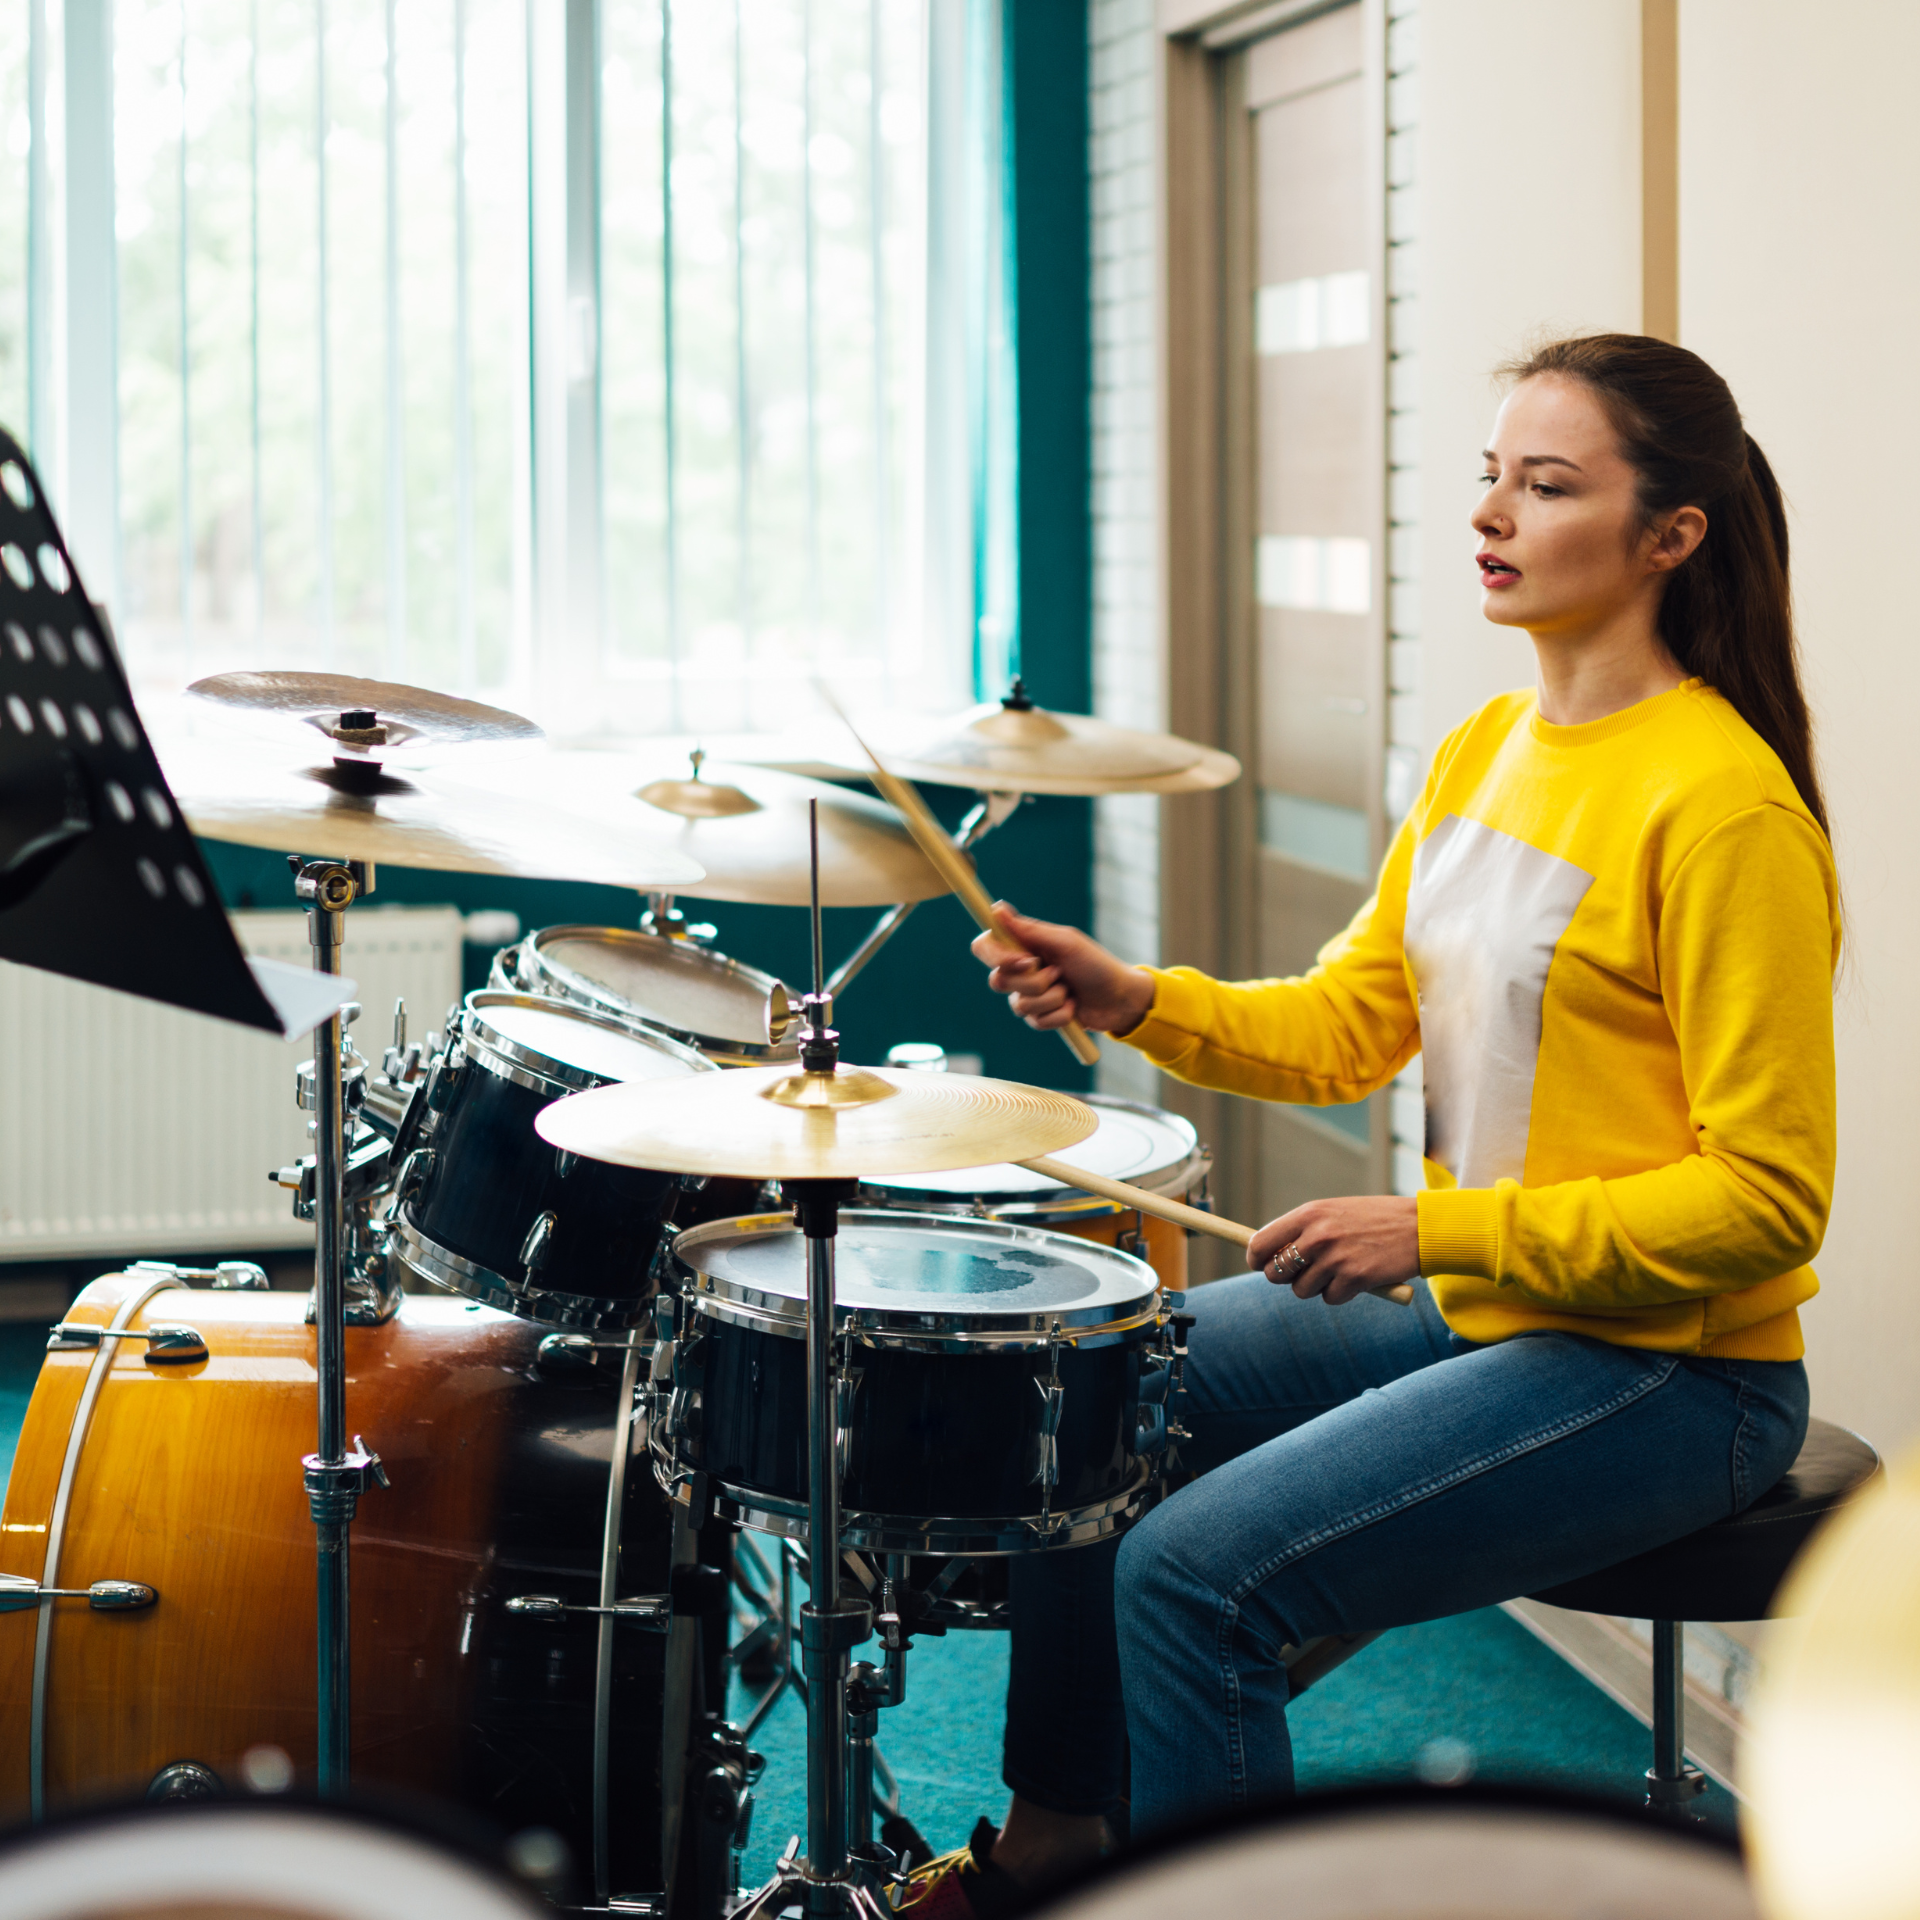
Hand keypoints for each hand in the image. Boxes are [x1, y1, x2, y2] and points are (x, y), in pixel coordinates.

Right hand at [970, 905, 1156, 1035]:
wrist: (1120, 999)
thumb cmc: (1096, 964)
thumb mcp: (1065, 943)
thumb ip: (1029, 930)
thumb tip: (996, 909)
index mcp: (1023, 945)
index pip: (985, 947)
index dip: (997, 956)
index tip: (1025, 960)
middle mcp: (1020, 970)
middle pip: (998, 981)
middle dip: (1034, 982)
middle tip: (1060, 973)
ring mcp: (1028, 995)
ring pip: (1019, 1005)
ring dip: (1052, 998)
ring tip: (1070, 991)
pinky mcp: (1039, 1017)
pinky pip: (1035, 1022)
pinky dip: (1059, 1015)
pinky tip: (1073, 1007)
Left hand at [1247, 1196, 1419, 1305]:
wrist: (1421, 1227)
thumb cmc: (1375, 1219)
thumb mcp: (1335, 1212)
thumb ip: (1304, 1230)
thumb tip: (1270, 1254)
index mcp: (1309, 1214)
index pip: (1261, 1243)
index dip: (1256, 1259)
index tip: (1260, 1265)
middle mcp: (1317, 1236)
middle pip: (1276, 1272)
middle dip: (1285, 1277)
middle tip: (1304, 1273)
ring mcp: (1335, 1259)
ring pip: (1301, 1290)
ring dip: (1316, 1287)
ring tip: (1338, 1270)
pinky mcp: (1355, 1280)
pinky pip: (1329, 1299)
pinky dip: (1340, 1294)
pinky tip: (1357, 1278)